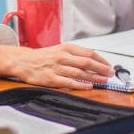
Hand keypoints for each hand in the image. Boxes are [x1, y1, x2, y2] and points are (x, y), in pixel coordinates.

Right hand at [0, 43, 114, 89]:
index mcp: (66, 47)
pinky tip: (89, 86)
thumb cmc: (43, 56)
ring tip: (104, 81)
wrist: (23, 61)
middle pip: (87, 62)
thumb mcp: (59, 50)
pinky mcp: (51, 79)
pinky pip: (68, 82)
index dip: (102, 60)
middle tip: (110, 74)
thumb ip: (75, 55)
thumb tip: (94, 61)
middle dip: (102, 69)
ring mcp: (56, 67)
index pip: (89, 53)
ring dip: (94, 77)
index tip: (110, 66)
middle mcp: (62, 56)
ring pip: (80, 72)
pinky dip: (80, 84)